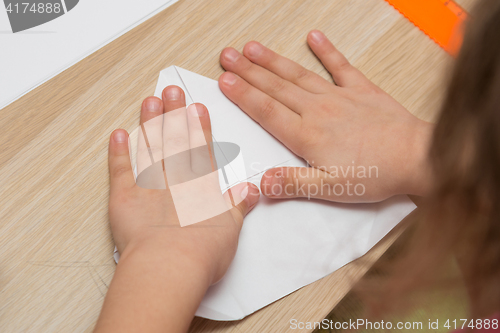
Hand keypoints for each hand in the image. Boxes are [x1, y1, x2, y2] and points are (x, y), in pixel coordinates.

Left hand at [95, 86, 259, 332]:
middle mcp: (176, 181)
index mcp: (202, 188)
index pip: (202, 150)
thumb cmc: (202, 253)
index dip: (199, 127)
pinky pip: (120, 170)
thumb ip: (238, 205)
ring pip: (150, 149)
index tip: (196, 108)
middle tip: (171, 91)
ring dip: (150, 124)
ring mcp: (149, 186)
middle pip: (175, 142)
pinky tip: (119, 134)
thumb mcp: (231, 229)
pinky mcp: (125, 198)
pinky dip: (118, 152)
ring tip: (150, 102)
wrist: (170, 266)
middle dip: (174, 115)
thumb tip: (250, 190)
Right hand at [218, 30, 433, 202]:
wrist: (416, 157)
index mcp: (307, 135)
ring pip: (298, 75)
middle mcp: (318, 110)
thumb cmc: (376, 174)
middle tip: (228, 56)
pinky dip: (327, 51)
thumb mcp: (331, 189)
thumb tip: (262, 183)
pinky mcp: (361, 89)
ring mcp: (338, 96)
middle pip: (275, 87)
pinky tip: (314, 37)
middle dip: (248, 71)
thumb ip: (294, 183)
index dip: (242, 94)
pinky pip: (340, 66)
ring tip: (253, 48)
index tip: (224, 80)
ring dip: (273, 60)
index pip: (266, 110)